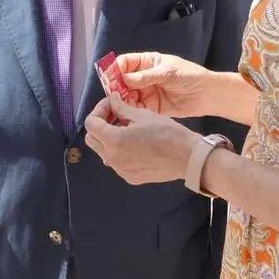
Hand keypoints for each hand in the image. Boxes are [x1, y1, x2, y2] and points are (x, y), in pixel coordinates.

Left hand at [84, 95, 198, 184]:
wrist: (188, 158)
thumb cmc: (166, 133)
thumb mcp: (143, 115)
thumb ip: (122, 108)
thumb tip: (112, 100)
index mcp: (113, 141)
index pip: (91, 124)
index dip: (98, 110)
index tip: (111, 104)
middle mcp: (112, 159)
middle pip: (92, 139)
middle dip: (99, 124)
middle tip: (115, 115)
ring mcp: (121, 170)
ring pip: (103, 152)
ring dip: (108, 138)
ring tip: (126, 128)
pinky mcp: (130, 178)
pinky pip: (116, 162)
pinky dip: (119, 151)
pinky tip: (135, 144)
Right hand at [114, 52, 216, 117]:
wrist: (207, 95)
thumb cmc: (190, 76)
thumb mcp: (167, 73)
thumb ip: (145, 77)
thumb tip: (124, 79)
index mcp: (147, 62)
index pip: (125, 63)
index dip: (115, 69)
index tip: (110, 78)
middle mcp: (143, 77)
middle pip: (123, 80)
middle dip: (116, 87)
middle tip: (113, 95)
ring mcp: (146, 92)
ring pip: (127, 95)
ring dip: (122, 100)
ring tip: (120, 106)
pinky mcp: (150, 107)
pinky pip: (136, 108)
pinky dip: (130, 110)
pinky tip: (127, 114)